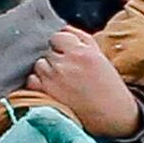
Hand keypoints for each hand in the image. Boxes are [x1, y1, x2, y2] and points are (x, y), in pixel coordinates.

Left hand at [27, 26, 142, 137]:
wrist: (112, 114)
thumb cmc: (107, 84)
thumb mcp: (99, 55)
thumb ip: (80, 38)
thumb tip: (62, 28)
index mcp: (81, 51)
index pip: (56, 35)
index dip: (59, 43)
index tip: (64, 51)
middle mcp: (65, 63)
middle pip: (45, 50)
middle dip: (52, 56)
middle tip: (63, 66)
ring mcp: (53, 79)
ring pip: (38, 64)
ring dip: (44, 69)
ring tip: (58, 78)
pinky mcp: (46, 94)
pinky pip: (31, 81)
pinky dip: (37, 82)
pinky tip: (50, 87)